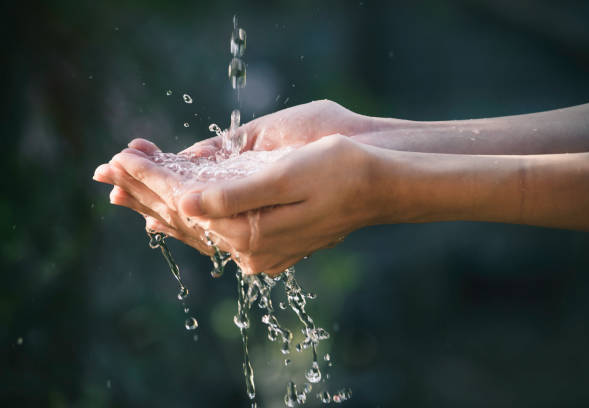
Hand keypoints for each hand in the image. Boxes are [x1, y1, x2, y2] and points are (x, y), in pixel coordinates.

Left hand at [93, 100, 379, 259]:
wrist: (382, 186)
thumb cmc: (342, 170)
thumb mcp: (288, 175)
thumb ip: (234, 194)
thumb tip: (186, 201)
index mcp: (252, 232)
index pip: (186, 204)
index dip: (151, 179)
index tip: (120, 157)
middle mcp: (252, 250)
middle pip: (186, 219)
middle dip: (147, 192)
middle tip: (111, 170)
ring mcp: (262, 250)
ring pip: (199, 226)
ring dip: (164, 203)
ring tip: (131, 188)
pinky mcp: (271, 243)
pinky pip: (219, 230)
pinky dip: (192, 214)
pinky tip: (176, 209)